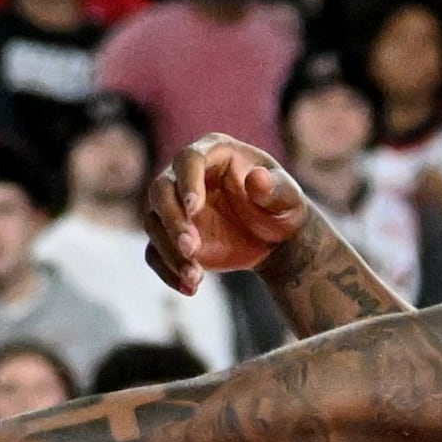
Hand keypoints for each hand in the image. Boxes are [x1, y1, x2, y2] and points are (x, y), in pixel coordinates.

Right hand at [147, 136, 308, 292]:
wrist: (273, 237)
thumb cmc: (281, 208)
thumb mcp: (288, 199)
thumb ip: (275, 189)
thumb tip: (257, 179)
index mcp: (214, 153)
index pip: (189, 159)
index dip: (188, 181)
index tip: (195, 208)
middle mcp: (186, 176)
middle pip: (161, 190)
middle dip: (172, 220)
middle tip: (192, 248)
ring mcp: (175, 206)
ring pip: (153, 222)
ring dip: (170, 251)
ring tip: (195, 277)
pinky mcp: (170, 236)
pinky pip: (155, 251)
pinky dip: (167, 270)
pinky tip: (190, 287)